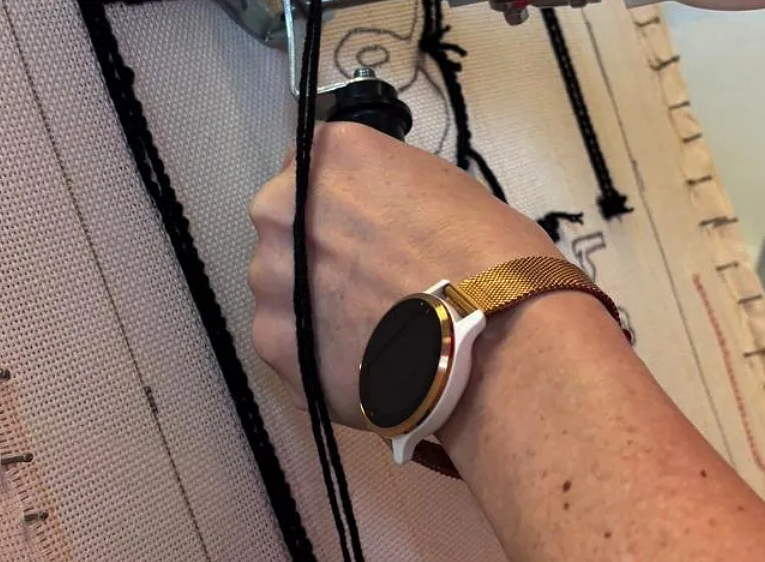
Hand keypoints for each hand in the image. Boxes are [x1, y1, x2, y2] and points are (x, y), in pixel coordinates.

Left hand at [249, 123, 557, 427]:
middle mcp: (281, 209)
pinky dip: (318, 352)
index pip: (315, 170)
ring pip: (282, 289)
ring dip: (315, 305)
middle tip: (372, 283)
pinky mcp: (275, 343)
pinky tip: (364, 360)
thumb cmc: (490, 259)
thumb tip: (380, 220)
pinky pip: (289, 342)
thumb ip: (388, 194)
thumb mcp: (443, 187)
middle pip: (288, 230)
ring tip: (373, 330)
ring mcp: (270, 280)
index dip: (344, 205)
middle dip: (321, 254)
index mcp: (329, 156)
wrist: (494, 341)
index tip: (367, 230)